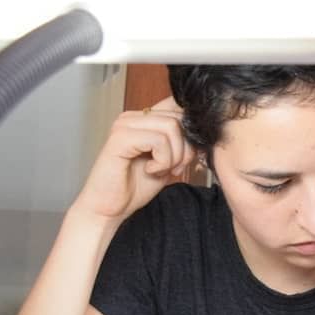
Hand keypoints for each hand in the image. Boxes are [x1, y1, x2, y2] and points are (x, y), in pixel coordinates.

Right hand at [72, 97, 195, 222]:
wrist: (110, 208)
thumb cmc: (135, 186)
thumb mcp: (169, 160)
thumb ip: (182, 142)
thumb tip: (203, 131)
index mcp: (143, 119)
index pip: (178, 106)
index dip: (191, 132)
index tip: (187, 156)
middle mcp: (133, 117)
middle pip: (179, 117)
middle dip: (186, 148)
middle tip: (174, 168)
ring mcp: (124, 125)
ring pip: (172, 127)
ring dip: (174, 156)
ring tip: (161, 170)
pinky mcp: (120, 138)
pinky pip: (158, 140)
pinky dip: (162, 161)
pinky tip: (150, 170)